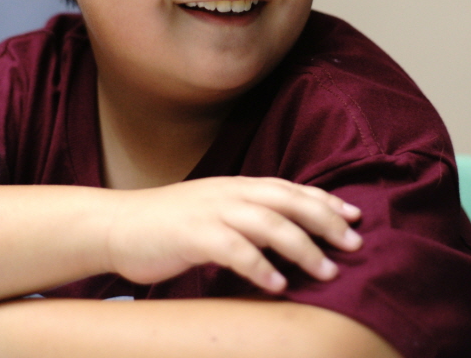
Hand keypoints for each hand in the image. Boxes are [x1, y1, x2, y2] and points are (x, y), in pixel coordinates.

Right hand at [105, 176, 361, 292]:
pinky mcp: (191, 235)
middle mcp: (227, 193)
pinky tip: (277, 283)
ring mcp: (209, 212)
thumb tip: (284, 239)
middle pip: (287, 201)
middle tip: (354, 244)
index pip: (289, 189)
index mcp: (234, 187)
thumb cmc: (166, 227)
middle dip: (326, 221)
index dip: (324, 201)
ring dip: (302, 247)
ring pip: (268, 223)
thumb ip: (244, 219)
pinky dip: (259, 266)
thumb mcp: (212, 212)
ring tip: (327, 271)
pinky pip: (233, 249)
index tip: (355, 216)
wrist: (115, 225)